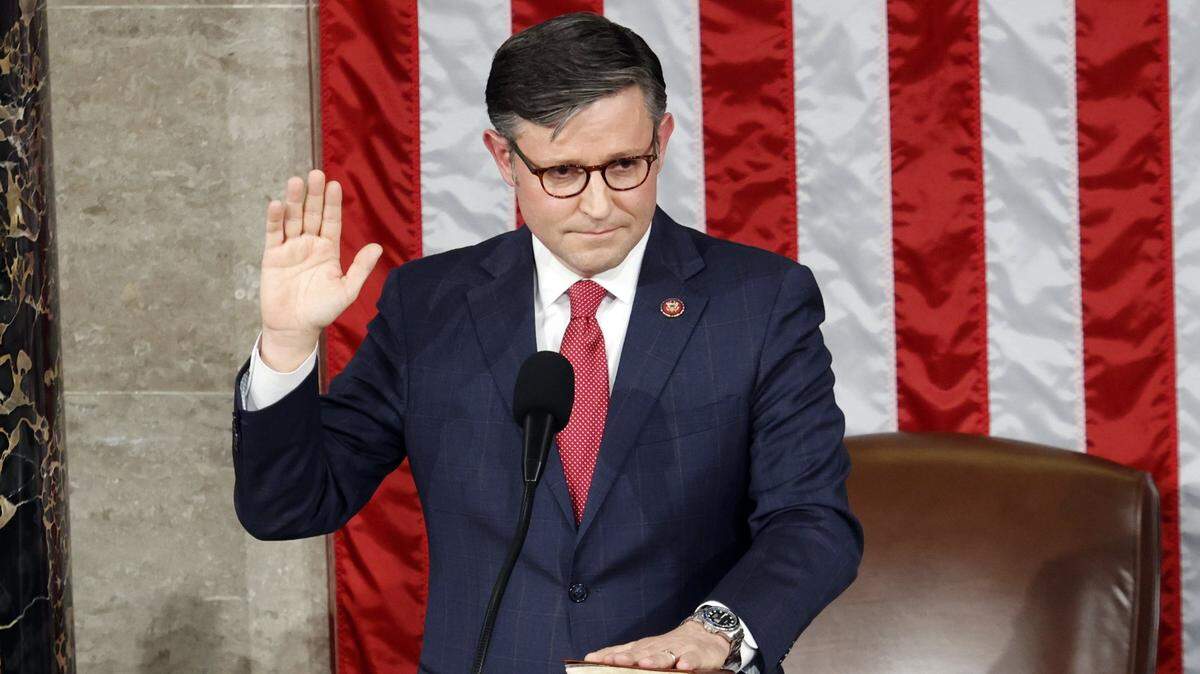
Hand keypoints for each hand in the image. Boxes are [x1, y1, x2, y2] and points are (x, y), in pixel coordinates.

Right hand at [259, 169, 382, 369]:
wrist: (295, 328)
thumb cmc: (322, 311)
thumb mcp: (347, 290)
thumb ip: (360, 268)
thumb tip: (377, 247)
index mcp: (328, 250)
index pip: (331, 221)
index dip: (333, 204)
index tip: (335, 185)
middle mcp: (309, 244)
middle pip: (311, 214)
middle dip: (314, 195)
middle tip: (315, 174)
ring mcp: (290, 248)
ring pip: (292, 219)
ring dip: (293, 201)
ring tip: (295, 182)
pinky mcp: (272, 256)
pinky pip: (273, 234)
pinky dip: (274, 219)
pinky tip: (276, 204)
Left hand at [583, 619, 732, 670]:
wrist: (705, 634)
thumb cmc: (670, 646)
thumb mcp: (646, 650)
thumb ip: (622, 654)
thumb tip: (591, 658)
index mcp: (644, 647)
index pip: (624, 651)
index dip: (609, 655)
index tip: (593, 660)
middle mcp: (659, 647)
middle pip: (642, 653)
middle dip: (628, 658)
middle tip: (613, 662)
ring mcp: (679, 650)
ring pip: (665, 655)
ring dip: (655, 659)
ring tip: (644, 665)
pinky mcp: (698, 655)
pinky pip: (693, 659)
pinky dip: (688, 662)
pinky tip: (682, 666)